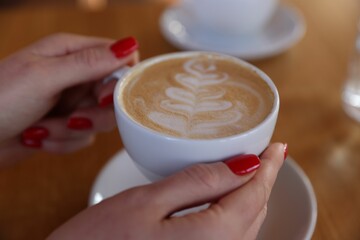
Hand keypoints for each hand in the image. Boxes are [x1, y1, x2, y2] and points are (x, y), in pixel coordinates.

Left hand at [0, 33, 138, 163]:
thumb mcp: (44, 77)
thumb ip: (89, 63)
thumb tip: (129, 46)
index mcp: (70, 52)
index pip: (117, 59)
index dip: (118, 81)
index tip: (102, 98)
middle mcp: (74, 75)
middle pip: (113, 96)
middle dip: (95, 114)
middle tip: (73, 118)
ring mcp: (71, 102)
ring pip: (100, 121)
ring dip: (72, 132)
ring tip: (44, 128)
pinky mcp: (67, 125)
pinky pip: (85, 138)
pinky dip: (64, 142)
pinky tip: (39, 137)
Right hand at [48, 143, 286, 239]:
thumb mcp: (147, 202)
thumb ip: (199, 182)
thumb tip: (243, 164)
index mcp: (210, 239)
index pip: (254, 195)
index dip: (268, 167)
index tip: (277, 146)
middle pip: (254, 211)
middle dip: (263, 179)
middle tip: (266, 151)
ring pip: (246, 226)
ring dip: (251, 195)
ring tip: (251, 168)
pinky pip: (230, 237)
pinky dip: (236, 211)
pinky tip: (227, 196)